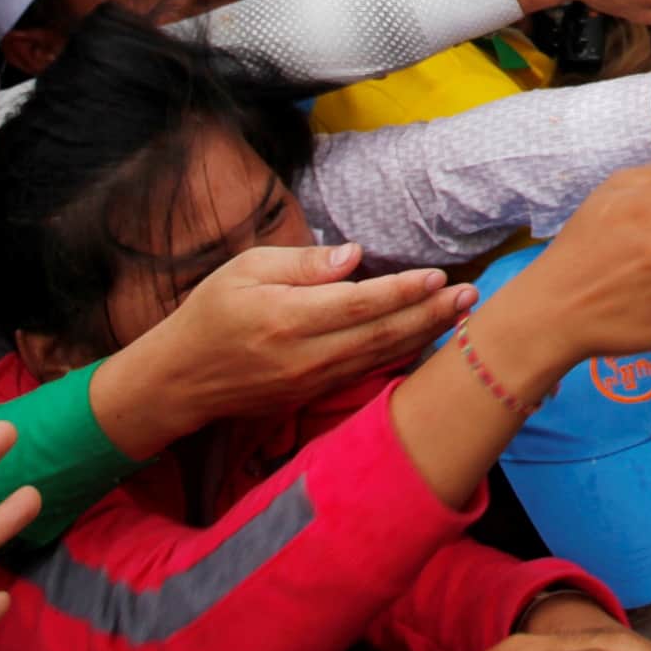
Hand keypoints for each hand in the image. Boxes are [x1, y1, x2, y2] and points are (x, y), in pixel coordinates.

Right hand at [100, 243, 465, 454]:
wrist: (180, 380)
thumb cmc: (210, 313)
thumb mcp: (246, 269)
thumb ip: (303, 263)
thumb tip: (354, 254)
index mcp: (286, 318)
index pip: (358, 304)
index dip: (402, 291)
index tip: (437, 276)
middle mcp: (304, 355)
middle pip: (381, 335)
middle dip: (430, 314)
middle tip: (470, 295)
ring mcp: (311, 381)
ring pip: (380, 357)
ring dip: (423, 335)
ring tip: (460, 314)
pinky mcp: (312, 396)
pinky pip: (365, 373)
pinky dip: (399, 356)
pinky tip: (424, 340)